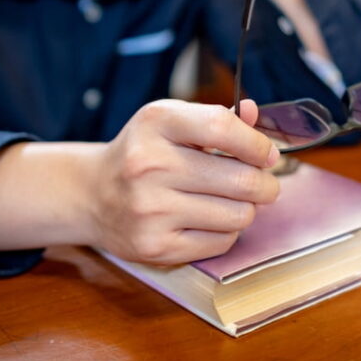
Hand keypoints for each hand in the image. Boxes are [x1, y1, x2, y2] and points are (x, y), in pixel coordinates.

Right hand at [89, 99, 280, 265]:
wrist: (93, 194)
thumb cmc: (144, 153)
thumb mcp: (171, 122)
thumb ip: (217, 118)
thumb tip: (256, 114)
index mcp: (157, 123)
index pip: (222, 127)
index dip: (257, 144)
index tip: (267, 155)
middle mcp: (150, 165)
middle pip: (241, 179)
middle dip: (265, 184)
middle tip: (264, 184)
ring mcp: (150, 209)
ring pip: (238, 215)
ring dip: (246, 209)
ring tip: (232, 201)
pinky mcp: (155, 246)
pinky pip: (221, 242)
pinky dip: (226, 231)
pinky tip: (209, 219)